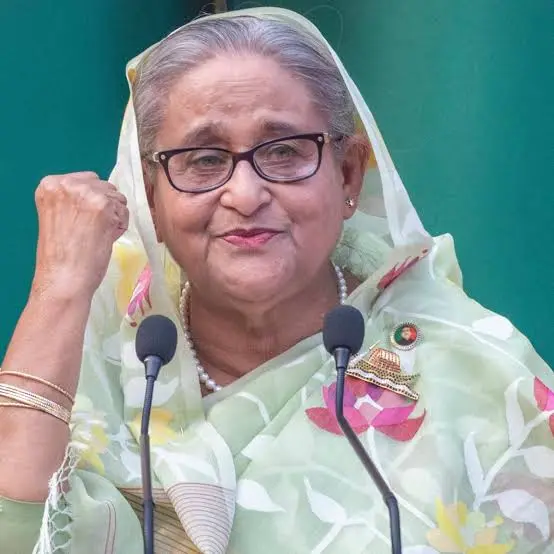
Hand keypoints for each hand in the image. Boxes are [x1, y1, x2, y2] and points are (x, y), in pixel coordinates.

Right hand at [32, 171, 128, 298]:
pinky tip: (105, 238)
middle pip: (104, 186)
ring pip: (117, 197)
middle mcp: (66, 184)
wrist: (63, 278)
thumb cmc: (60, 256)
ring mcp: (85, 193)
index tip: (83, 220)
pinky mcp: (103, 205)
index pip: (87, 180)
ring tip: (97, 236)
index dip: (92, 201)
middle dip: (105, 207)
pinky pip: (124, 211)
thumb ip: (74, 201)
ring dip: (114, 216)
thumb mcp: (58, 216)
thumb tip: (102, 194)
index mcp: (50, 185)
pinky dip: (120, 226)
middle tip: (92, 231)